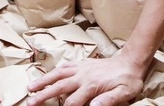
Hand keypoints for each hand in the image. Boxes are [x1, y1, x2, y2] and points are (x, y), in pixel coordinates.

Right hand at [27, 50, 146, 105]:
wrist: (132, 61)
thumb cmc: (129, 80)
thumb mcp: (124, 93)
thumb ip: (109, 101)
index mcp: (92, 85)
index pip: (72, 101)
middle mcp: (83, 75)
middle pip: (59, 86)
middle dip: (44, 94)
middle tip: (30, 101)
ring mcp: (82, 68)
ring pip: (59, 73)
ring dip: (44, 80)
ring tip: (31, 86)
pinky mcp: (84, 63)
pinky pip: (66, 65)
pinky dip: (56, 70)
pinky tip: (49, 74)